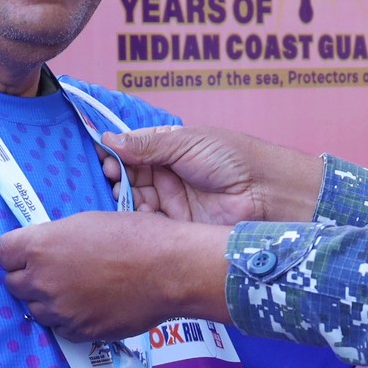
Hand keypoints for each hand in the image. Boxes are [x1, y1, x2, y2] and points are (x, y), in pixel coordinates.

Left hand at [0, 211, 231, 340]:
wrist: (169, 270)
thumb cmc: (134, 236)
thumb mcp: (85, 223)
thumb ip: (54, 240)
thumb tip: (42, 252)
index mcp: (40, 246)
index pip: (1, 253)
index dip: (14, 252)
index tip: (26, 253)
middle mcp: (42, 280)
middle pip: (12, 284)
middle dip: (28, 277)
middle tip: (52, 272)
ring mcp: (59, 310)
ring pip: (35, 309)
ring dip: (47, 301)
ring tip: (76, 289)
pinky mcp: (78, 332)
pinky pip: (60, 328)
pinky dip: (69, 319)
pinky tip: (90, 305)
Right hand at [98, 126, 323, 224]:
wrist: (265, 193)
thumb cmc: (231, 159)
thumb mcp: (186, 143)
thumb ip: (147, 143)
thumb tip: (108, 138)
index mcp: (169, 151)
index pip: (132, 151)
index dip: (116, 154)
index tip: (102, 156)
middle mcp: (166, 177)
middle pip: (129, 177)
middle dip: (115, 176)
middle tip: (110, 176)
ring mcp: (170, 203)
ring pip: (134, 202)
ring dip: (122, 199)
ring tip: (118, 194)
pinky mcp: (175, 228)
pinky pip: (148, 225)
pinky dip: (135, 221)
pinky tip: (128, 216)